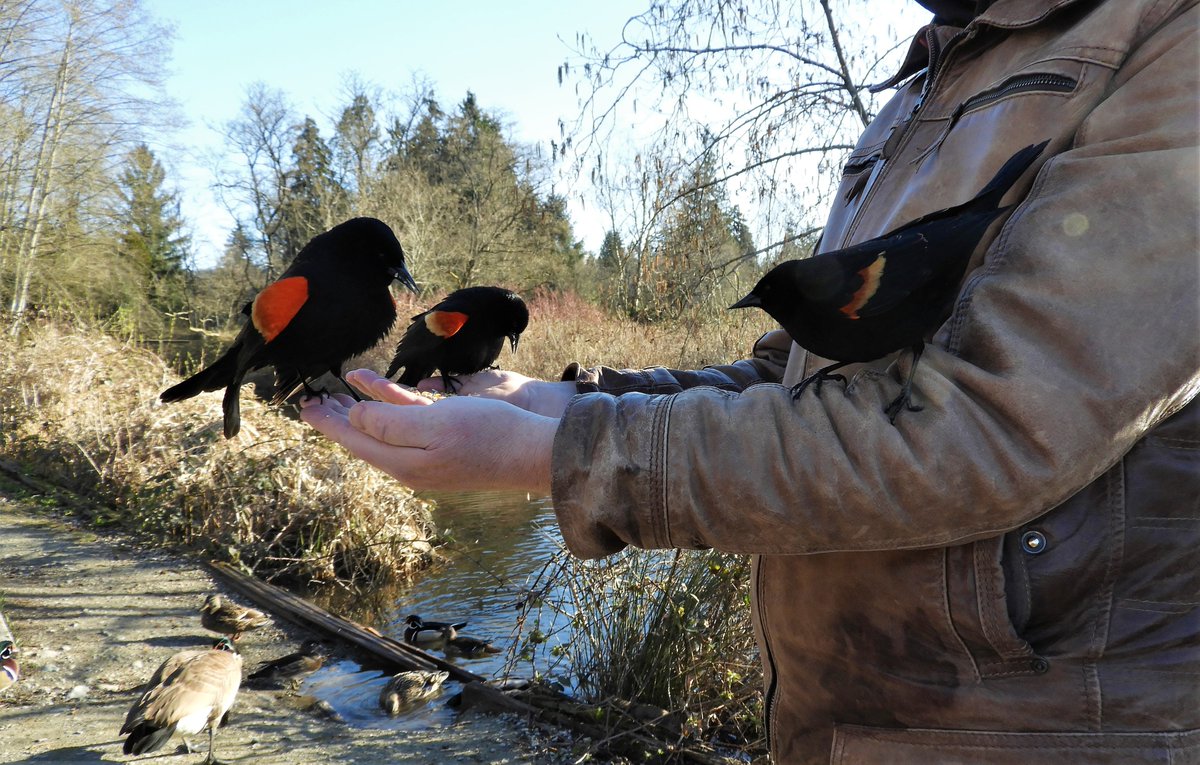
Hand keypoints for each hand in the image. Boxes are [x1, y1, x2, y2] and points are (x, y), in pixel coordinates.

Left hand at [299, 370, 556, 494]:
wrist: (533, 454)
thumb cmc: (488, 435)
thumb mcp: (433, 424)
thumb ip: (388, 422)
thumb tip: (354, 419)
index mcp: (402, 462)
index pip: (353, 439)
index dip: (327, 421)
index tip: (304, 404)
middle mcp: (410, 466)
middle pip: (364, 439)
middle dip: (338, 419)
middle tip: (314, 399)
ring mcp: (428, 461)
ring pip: (384, 434)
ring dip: (360, 415)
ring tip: (340, 399)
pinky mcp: (445, 451)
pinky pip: (406, 430)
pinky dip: (389, 412)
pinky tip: (384, 401)